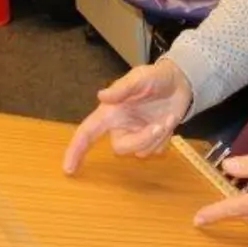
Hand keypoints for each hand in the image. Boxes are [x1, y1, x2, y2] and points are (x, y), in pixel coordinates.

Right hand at [63, 59, 193, 174]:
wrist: (180, 83)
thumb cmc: (155, 77)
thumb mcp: (139, 77)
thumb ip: (121, 88)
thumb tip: (101, 96)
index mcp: (111, 112)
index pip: (87, 133)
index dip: (75, 150)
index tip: (68, 169)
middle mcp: (121, 126)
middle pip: (120, 148)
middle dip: (141, 140)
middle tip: (159, 126)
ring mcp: (137, 134)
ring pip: (141, 151)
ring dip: (157, 137)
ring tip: (167, 117)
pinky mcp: (153, 140)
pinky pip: (156, 151)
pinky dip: (165, 138)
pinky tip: (169, 122)